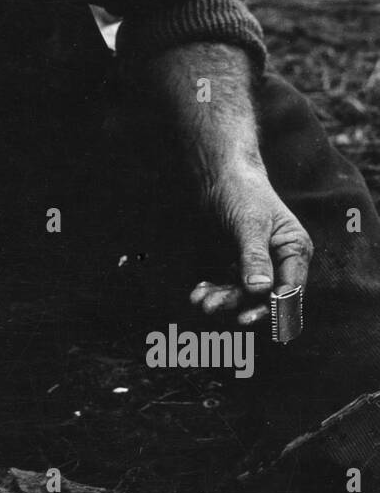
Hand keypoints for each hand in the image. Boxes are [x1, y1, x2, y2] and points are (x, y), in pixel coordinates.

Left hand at [189, 162, 313, 325]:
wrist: (220, 177)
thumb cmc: (243, 192)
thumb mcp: (250, 223)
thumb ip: (254, 256)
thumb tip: (260, 289)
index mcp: (294, 249)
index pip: (290, 286)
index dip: (273, 305)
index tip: (249, 315)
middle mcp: (279, 262)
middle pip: (264, 295)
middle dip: (238, 303)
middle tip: (212, 307)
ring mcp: (257, 266)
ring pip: (242, 294)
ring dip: (222, 299)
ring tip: (200, 301)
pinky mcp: (236, 266)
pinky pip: (227, 286)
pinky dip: (213, 291)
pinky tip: (197, 292)